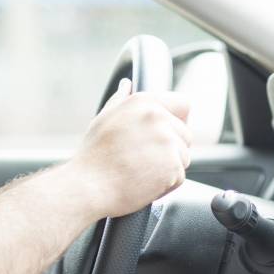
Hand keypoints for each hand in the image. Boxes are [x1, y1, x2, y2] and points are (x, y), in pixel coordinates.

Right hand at [67, 78, 191, 218]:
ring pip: (183, 156)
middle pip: (185, 134)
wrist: (88, 188)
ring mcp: (166, 141)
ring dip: (168, 167)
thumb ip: (120, 100)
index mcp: (142, 102)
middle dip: (171, 149)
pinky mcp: (172, 165)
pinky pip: (178, 176)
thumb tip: (127, 85)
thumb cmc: (93, 158)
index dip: (178, 120)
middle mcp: (157, 117)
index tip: (165, 133)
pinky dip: (165, 184)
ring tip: (140, 172)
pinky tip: (143, 183)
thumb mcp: (102, 121)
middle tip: (142, 160)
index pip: (182, 104)